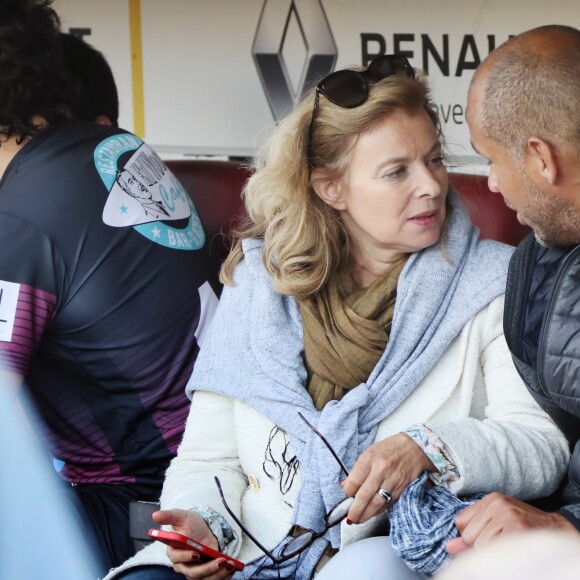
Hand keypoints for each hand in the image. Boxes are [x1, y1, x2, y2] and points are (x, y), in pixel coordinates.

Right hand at [152, 509, 235, 577]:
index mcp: (173, 552)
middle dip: (208, 568)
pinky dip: (222, 576)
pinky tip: (232, 569)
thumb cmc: (189, 523)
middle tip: (221, 561)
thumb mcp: (181, 516)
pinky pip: (212, 579)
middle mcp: (182, 565)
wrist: (203, 528)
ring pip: (203, 579)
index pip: (177, 558)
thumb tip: (155, 515)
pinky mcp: (205, 574)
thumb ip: (169, 515)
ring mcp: (194, 571)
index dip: (186, 557)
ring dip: (217, 574)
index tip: (197, 553)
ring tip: (229, 565)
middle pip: (192, 573)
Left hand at [341, 433, 434, 523]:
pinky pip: (388, 504)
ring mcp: (393, 480)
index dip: (348, 492)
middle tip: (350, 518)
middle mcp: (381, 469)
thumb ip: (358, 470)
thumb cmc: (389, 449)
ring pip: (377, 503)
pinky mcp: (402, 489)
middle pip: (364, 495)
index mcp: (370, 458)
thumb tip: (345, 485)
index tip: (347, 494)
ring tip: (358, 519)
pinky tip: (372, 513)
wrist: (415, 447)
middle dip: (355, 510)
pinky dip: (378, 511)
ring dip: (366, 514)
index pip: (354, 480)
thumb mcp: (369, 452)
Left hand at [446, 493, 577, 555]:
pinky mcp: (517, 530)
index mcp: (490, 499)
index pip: (460, 521)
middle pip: (468, 535)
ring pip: (480, 546)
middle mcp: (497, 504)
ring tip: (507, 546)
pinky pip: (495, 551)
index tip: (484, 537)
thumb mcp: (496, 521)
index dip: (468, 536)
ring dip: (491, 552)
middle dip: (479, 545)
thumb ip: (472, 531)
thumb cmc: (523, 525)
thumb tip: (449, 548)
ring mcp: (507, 516)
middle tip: (499, 542)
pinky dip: (501, 556)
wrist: (555, 528)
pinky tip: (512, 549)